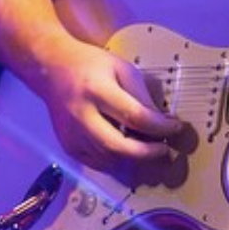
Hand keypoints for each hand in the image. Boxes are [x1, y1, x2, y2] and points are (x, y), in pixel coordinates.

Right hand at [34, 35, 183, 176]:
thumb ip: (142, 95)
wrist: (52, 70)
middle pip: (118, 147)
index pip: (134, 116)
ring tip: (151, 150)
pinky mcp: (67, 147)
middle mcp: (81, 116)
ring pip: (109, 159)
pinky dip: (117, 162)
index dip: (159, 127)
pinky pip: (98, 164)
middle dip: (147, 153)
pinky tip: (128, 152)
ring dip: (134, 159)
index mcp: (97, 90)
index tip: (176, 127)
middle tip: (166, 150)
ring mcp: (71, 135)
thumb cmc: (92, 65)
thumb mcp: (122, 68)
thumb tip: (163, 121)